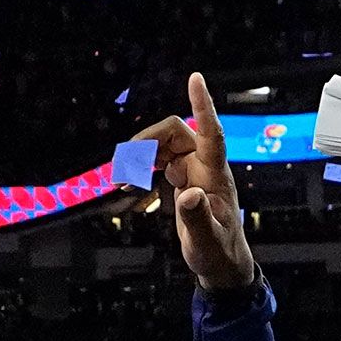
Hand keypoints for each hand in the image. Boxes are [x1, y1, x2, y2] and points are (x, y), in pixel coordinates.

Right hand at [137, 74, 256, 291]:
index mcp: (215, 176)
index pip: (211, 133)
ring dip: (139, 155)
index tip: (195, 78)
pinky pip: (159, 159)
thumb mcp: (207, 240)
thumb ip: (197, 217)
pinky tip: (126, 181)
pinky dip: (140, 166)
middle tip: (122, 165)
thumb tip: (188, 193)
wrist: (220, 262)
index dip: (203, 104)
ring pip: (163, 144)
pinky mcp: (184, 178)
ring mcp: (194, 171)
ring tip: (119, 179)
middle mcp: (205, 167)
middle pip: (175, 132)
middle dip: (146, 140)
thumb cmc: (218, 252)